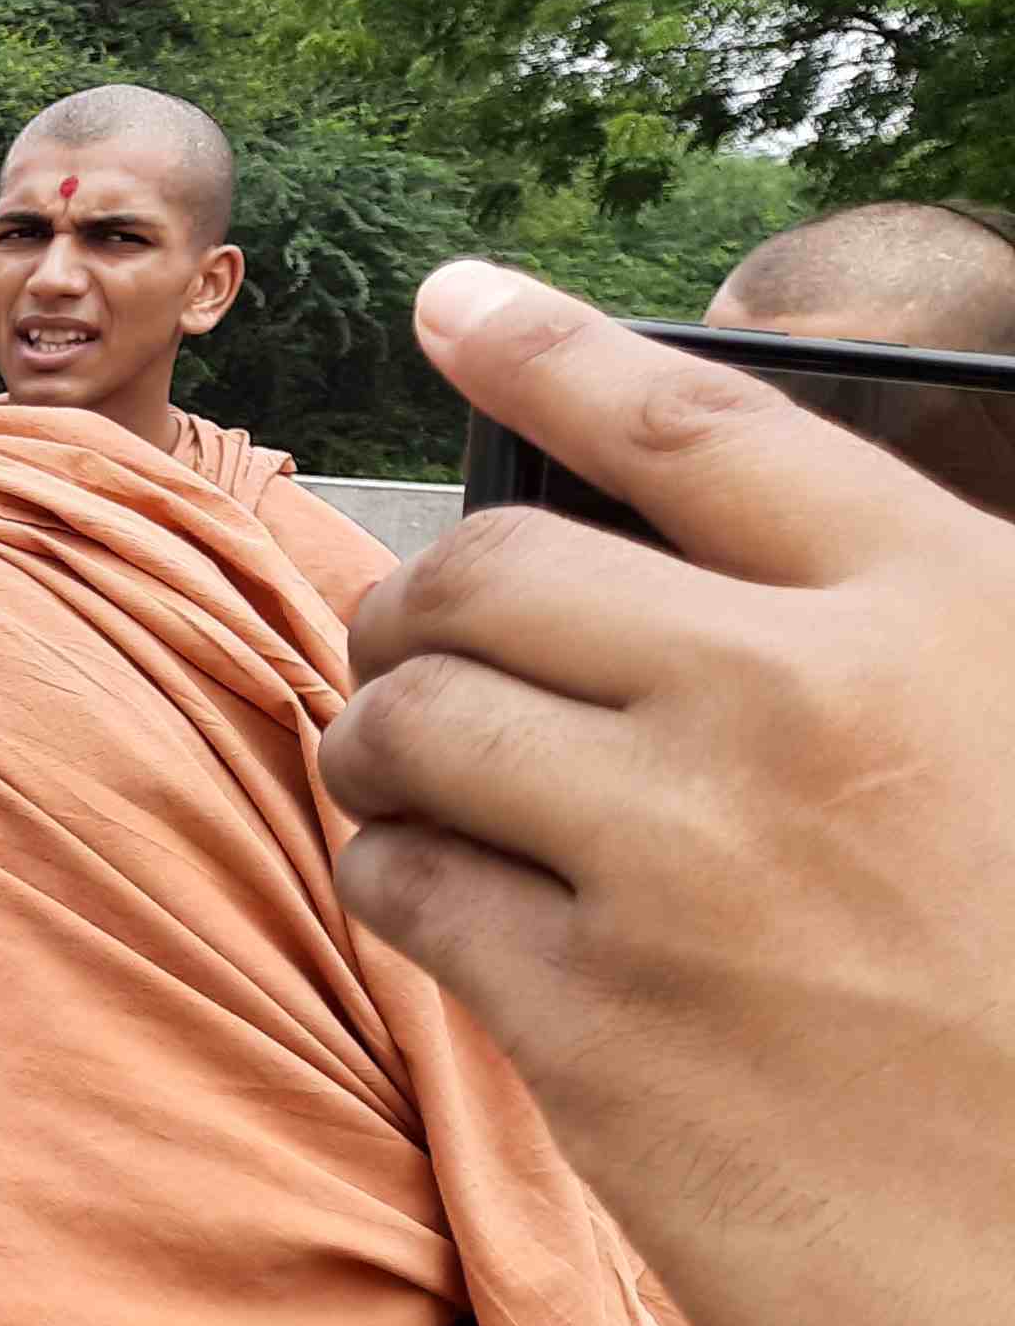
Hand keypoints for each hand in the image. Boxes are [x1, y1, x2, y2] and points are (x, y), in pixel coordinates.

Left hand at [322, 260, 1014, 1325]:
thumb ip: (904, 642)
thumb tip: (731, 595)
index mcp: (946, 610)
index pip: (694, 429)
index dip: (548, 348)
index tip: (450, 301)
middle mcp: (798, 704)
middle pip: (494, 570)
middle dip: (419, 606)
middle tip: (414, 654)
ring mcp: (684, 863)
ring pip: (414, 716)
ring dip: (379, 734)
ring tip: (407, 774)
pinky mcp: (597, 1024)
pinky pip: (406, 883)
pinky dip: (394, 867)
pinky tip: (438, 894)